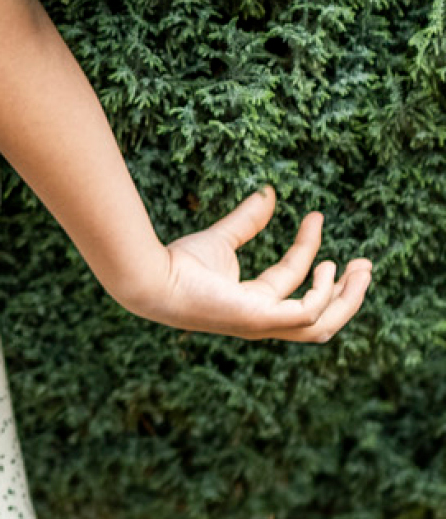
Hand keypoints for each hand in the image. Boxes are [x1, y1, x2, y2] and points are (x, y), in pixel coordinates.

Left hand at [142, 185, 370, 340]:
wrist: (152, 276)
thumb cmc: (176, 264)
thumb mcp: (222, 238)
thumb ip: (247, 220)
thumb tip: (269, 193)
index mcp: (253, 302)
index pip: (292, 279)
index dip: (308, 247)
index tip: (315, 215)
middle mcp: (262, 318)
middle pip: (318, 315)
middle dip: (346, 292)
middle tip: (365, 264)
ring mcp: (263, 323)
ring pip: (321, 325)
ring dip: (347, 299)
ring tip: (360, 268)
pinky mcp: (260, 319)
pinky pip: (307, 315)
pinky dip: (323, 295)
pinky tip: (326, 267)